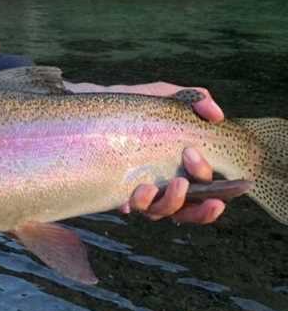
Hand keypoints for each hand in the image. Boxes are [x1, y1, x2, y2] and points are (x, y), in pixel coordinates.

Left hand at [67, 79, 225, 222]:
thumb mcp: (164, 97)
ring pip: (159, 212)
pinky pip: (129, 208)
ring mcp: (142, 191)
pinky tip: (127, 197)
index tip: (193, 155)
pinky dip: (131, 205)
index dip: (214, 186)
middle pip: (190, 211)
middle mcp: (166, 184)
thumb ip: (194, 100)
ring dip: (161, 204)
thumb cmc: (135, 105)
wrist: (94, 104)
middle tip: (180, 182)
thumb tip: (216, 114)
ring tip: (148, 187)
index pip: (209, 189)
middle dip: (195, 208)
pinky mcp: (118, 192)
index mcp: (184, 167)